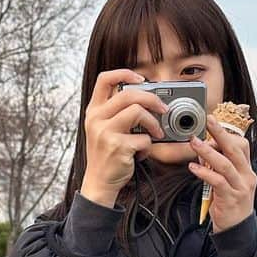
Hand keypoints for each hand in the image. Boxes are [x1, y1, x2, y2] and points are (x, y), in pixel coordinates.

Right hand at [81, 68, 169, 203]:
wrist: (99, 182)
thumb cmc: (107, 154)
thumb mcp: (103, 128)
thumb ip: (117, 112)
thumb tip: (148, 98)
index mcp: (93, 111)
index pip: (104, 79)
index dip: (124, 73)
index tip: (141, 79)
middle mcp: (96, 118)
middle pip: (128, 94)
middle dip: (152, 99)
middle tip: (163, 109)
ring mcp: (105, 132)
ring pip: (138, 111)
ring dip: (154, 123)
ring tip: (157, 134)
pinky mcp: (117, 147)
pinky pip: (143, 139)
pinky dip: (148, 147)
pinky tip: (141, 154)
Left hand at [188, 115, 255, 233]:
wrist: (237, 229)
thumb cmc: (230, 203)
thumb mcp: (228, 181)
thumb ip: (218, 166)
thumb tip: (203, 150)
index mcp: (246, 169)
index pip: (242, 145)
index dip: (227, 133)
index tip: (212, 123)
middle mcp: (247, 176)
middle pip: (235, 149)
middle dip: (220, 133)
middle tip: (208, 120)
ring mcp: (240, 187)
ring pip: (225, 164)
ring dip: (208, 151)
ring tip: (194, 143)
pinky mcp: (231, 198)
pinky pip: (218, 181)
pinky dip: (205, 172)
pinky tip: (193, 168)